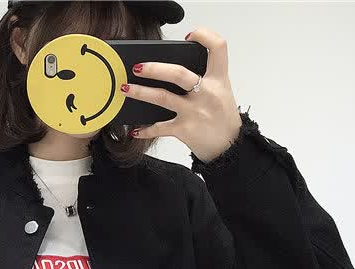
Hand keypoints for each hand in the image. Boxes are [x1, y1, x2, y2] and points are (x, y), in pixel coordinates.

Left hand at [121, 27, 242, 162]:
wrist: (229, 148)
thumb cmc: (222, 118)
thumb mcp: (222, 92)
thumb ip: (205, 78)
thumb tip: (173, 70)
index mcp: (219, 79)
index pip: (218, 48)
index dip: (205, 35)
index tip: (190, 35)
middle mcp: (206, 93)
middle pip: (178, 73)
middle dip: (154, 69)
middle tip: (138, 67)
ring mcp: (194, 112)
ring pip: (162, 98)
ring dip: (140, 92)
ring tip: (125, 89)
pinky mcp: (184, 130)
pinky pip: (159, 128)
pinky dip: (145, 130)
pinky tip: (135, 130)